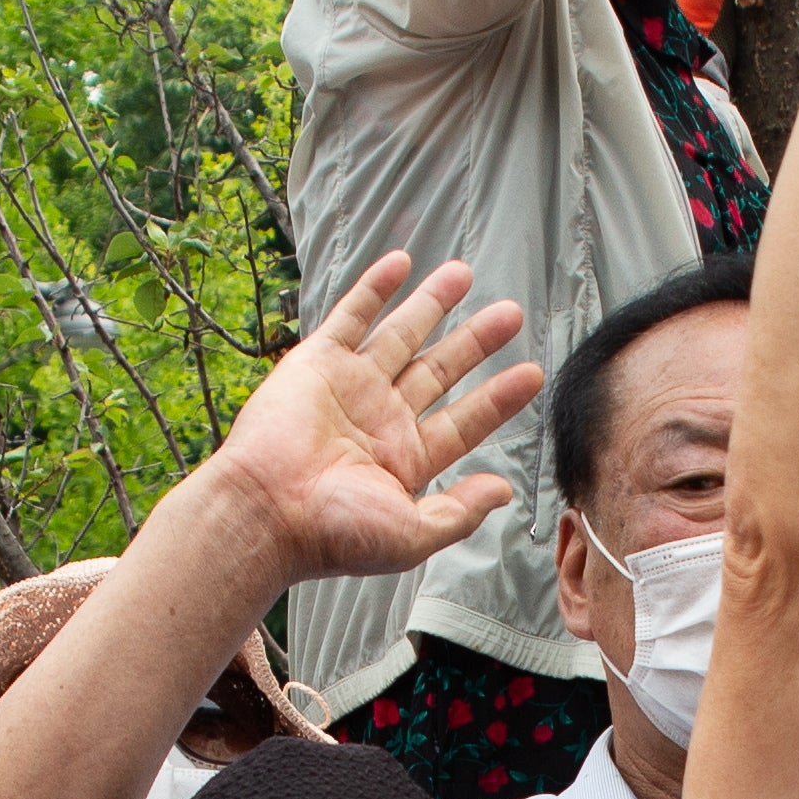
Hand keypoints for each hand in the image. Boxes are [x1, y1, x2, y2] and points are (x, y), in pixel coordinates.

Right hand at [202, 254, 540, 584]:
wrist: (267, 511)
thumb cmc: (334, 533)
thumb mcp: (412, 535)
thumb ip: (460, 511)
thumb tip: (504, 491)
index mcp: (405, 461)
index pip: (464, 422)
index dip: (498, 397)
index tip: (532, 374)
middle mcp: (380, 420)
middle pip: (439, 371)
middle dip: (475, 342)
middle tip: (510, 314)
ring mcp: (349, 387)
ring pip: (400, 336)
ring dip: (431, 304)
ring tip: (463, 273)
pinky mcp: (316, 362)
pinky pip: (351, 316)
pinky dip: (374, 288)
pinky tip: (400, 263)